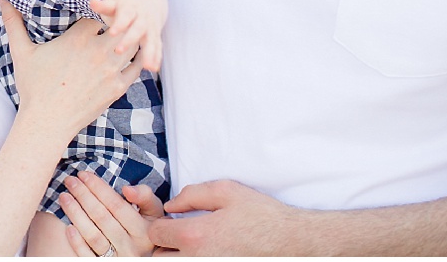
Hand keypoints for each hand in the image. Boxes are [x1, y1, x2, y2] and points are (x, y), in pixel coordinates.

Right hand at [0, 0, 141, 141]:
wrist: (47, 122)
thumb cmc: (33, 87)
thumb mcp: (22, 52)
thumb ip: (13, 21)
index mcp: (78, 39)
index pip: (100, 11)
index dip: (102, 6)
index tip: (100, 5)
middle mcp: (98, 51)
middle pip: (121, 24)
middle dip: (120, 20)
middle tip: (119, 17)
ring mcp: (111, 70)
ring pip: (132, 44)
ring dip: (131, 37)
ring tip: (130, 32)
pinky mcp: (118, 88)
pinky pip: (136, 68)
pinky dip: (137, 59)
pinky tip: (135, 54)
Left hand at [60, 170, 163, 256]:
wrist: (146, 257)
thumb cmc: (147, 229)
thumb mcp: (154, 213)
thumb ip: (145, 197)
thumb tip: (127, 189)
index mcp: (144, 231)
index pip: (117, 205)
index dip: (99, 188)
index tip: (84, 174)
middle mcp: (132, 247)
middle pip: (102, 218)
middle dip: (83, 195)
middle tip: (70, 181)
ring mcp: (118, 259)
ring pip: (93, 236)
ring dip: (76, 214)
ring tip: (64, 197)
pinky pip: (88, 256)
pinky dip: (77, 242)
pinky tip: (68, 226)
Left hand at [89, 0, 165, 71]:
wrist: (148, 3)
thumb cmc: (125, 6)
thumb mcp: (114, 4)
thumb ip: (103, 6)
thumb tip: (92, 2)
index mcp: (131, 8)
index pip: (125, 15)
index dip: (119, 24)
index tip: (112, 32)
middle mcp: (143, 18)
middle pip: (138, 28)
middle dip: (130, 40)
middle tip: (118, 51)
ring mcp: (151, 28)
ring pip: (151, 40)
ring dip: (149, 53)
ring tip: (146, 66)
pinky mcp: (156, 38)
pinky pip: (157, 48)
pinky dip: (156, 57)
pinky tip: (153, 68)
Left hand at [148, 180, 315, 255]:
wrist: (291, 242)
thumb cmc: (261, 215)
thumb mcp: (226, 191)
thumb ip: (192, 194)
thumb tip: (171, 205)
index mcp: (195, 236)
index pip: (155, 234)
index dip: (161, 226)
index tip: (173, 224)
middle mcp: (198, 260)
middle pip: (158, 259)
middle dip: (163, 248)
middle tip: (177, 240)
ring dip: (177, 258)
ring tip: (192, 249)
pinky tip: (206, 254)